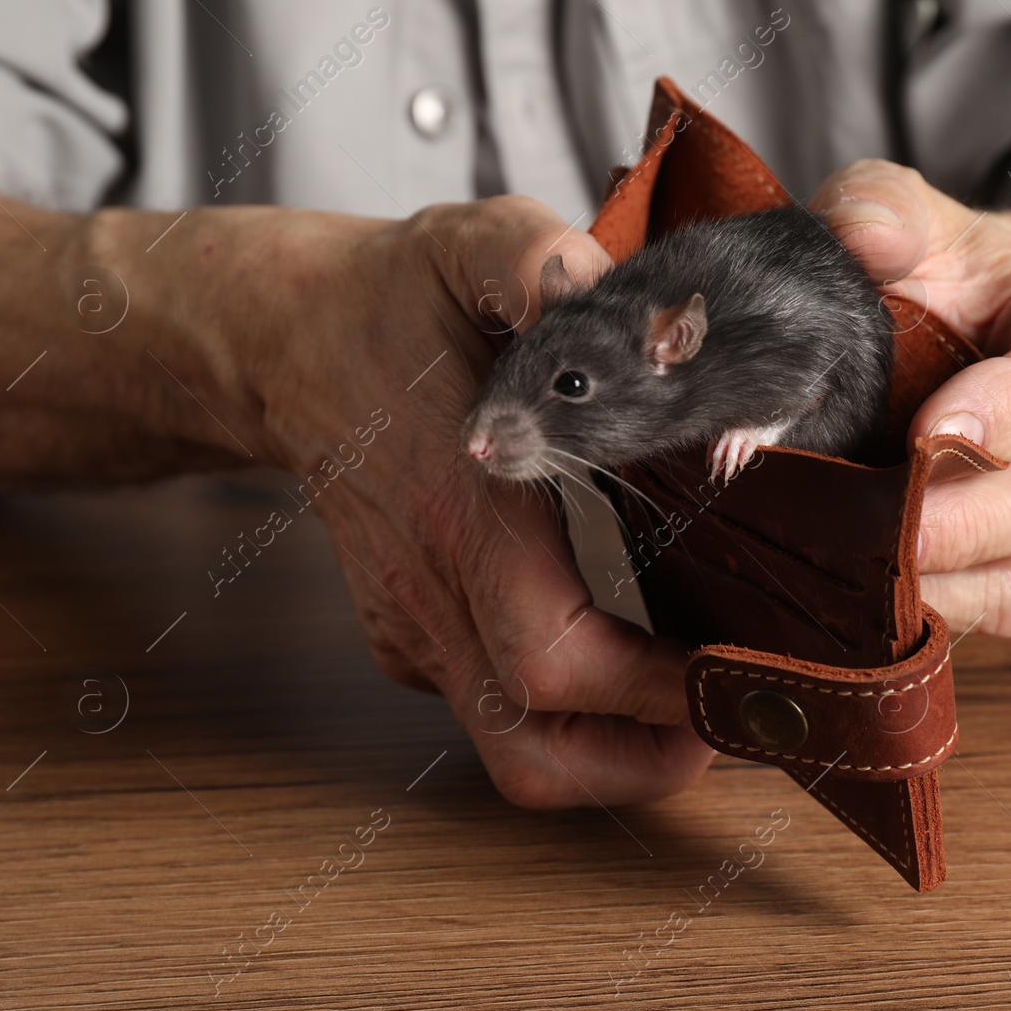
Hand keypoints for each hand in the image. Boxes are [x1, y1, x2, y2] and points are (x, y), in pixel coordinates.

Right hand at [216, 197, 714, 805]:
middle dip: (645, 762)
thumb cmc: (387, 302)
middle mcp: (431, 587)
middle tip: (730, 724)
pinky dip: (570, 717)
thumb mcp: (469, 248)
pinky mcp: (410, 633)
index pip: (551, 655)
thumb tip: (634, 306)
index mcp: (459, 508)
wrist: (280, 343)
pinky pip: (492, 710)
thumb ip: (541, 263)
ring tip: (692, 718)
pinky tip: (629, 659)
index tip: (729, 677)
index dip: (649, 692)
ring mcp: (414, 623)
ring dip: (611, 761)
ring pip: (511, 751)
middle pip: (533, 749)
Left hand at [812, 161, 1010, 635]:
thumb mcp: (913, 213)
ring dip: (944, 580)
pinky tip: (862, 602)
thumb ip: (883, 204)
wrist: (970, 334)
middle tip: (883, 529)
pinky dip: (936, 615)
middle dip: (965, 521)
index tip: (931, 432)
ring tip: (855, 572)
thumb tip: (865, 236)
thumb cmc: (943, 275)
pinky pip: (997, 611)